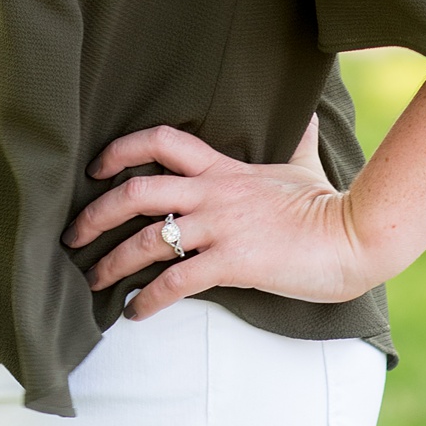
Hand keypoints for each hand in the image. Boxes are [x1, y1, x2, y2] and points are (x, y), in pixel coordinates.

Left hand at [61, 119, 370, 318]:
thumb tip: (306, 113)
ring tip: (94, 283)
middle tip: (72, 237)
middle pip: (136, 191)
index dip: (120, 150)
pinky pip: (177, 281)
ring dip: (112, 263)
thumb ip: (295, 139)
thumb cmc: (327, 203)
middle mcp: (213, 193)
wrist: (354, 235)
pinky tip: (136, 312)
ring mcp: (220, 227)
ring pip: (147, 239)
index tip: (96, 170)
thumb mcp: (302, 164)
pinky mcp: (232, 262)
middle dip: (95, 215)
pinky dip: (149, 299)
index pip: (160, 142)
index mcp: (222, 168)